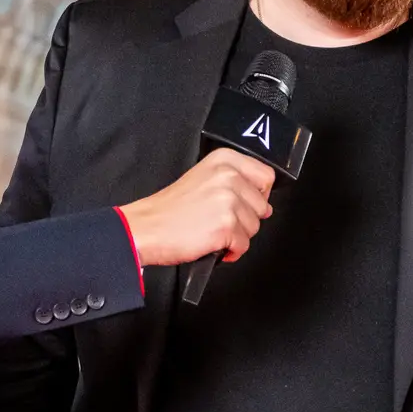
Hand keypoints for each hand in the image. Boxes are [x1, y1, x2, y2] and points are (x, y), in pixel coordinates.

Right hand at [119, 149, 274, 266]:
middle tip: (219, 220)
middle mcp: (229, 176)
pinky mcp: (226, 226)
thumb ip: (235, 181)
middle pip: (262, 205)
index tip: (242, 203)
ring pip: (255, 227)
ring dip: (237, 236)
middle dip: (245, 219)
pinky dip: (231, 251)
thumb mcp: (203, 178)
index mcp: (225, 160)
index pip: (266, 176)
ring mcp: (229, 201)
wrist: (146, 228)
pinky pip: (244, 245)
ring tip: (212, 230)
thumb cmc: (169, 209)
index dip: (257, 195)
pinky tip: (212, 243)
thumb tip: (264, 203)